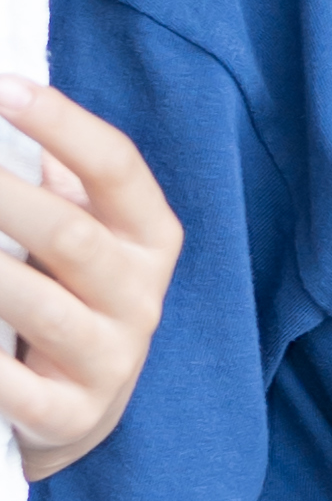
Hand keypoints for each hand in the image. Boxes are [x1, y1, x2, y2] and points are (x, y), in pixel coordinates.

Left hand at [0, 79, 177, 470]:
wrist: (81, 405)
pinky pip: (13, 388)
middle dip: (1, 196)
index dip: (61, 124)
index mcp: (149, 239)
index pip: (117, 167)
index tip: (0, 86)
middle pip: (72, 235)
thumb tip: (7, 89)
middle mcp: (140, 297)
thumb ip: (60, 170)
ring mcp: (109, 359)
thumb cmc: (70, 289)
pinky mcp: (68, 415)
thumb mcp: (85, 226)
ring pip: (39, 306)